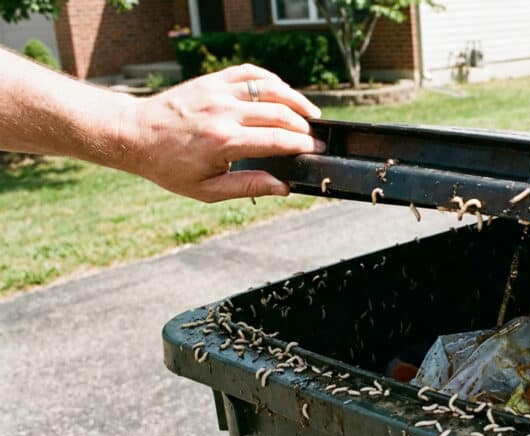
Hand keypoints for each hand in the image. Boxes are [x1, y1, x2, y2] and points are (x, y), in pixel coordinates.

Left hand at [119, 64, 323, 202]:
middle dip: (304, 126)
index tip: (317, 149)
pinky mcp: (212, 79)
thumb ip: (248, 187)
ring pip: (270, 88)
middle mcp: (224, 112)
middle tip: (315, 138)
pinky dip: (271, 80)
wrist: (134, 134)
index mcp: (224, 142)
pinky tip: (282, 92)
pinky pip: (250, 73)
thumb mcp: (206, 189)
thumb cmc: (169, 166)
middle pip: (280, 113)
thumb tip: (282, 187)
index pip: (277, 140)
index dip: (303, 145)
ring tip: (310, 113)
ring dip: (295, 100)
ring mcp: (218, 91)